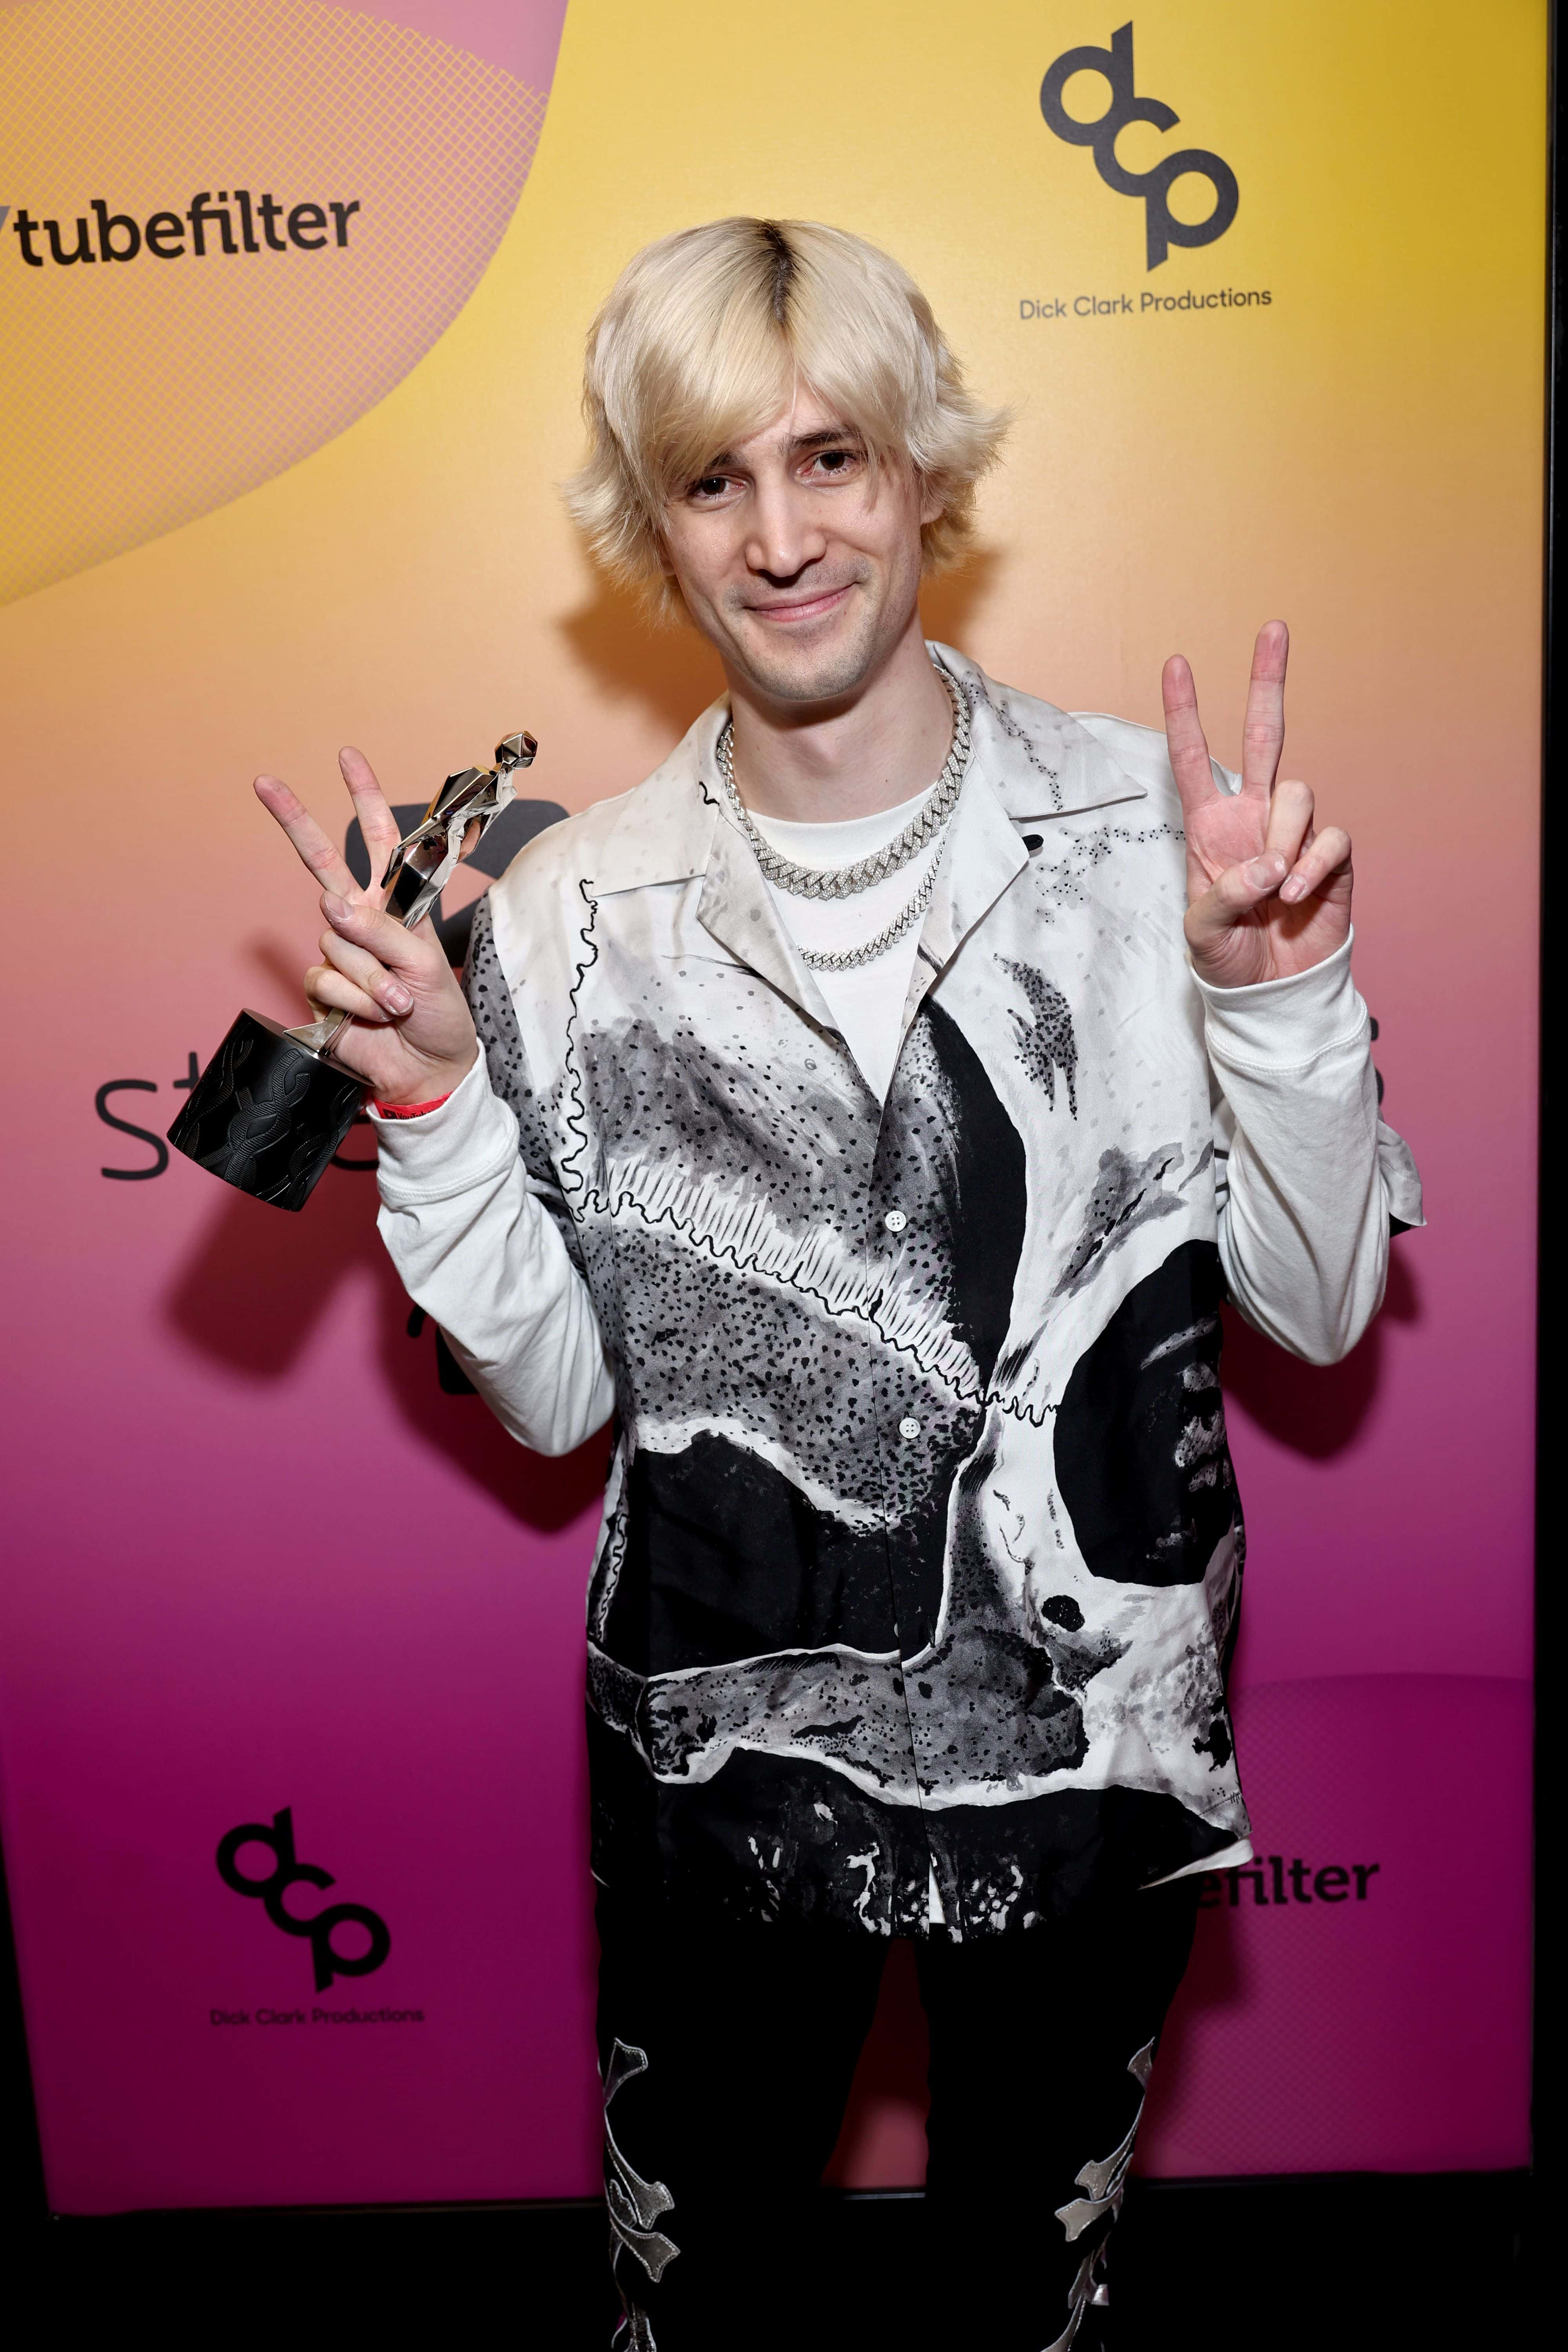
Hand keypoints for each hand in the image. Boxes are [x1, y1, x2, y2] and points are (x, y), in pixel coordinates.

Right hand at [253, 747, 478, 1105]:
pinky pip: (326, 980)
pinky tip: (373, 1017)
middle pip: (320, 863)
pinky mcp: (321, 988)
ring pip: (337, 943)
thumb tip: (333, 904)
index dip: (364, 799)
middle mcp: (360, 921)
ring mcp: (338, 953)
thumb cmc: (439, 1014)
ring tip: (399, 1003)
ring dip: (374, 979)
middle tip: (265, 782)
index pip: (378, 843)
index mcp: (394, 904)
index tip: (347, 757)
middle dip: (294, 820)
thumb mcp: (426, 965)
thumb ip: (383, 932)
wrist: (427, 1068)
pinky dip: (356, 1001)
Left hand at [1162, 621, 1351, 988]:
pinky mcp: (1330, 857)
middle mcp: (1253, 818)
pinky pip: (1329, 836)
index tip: (1176, 664)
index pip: (1194, 759)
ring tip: (1275, 887)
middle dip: (1266, 681)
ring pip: (1298, 790)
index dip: (1185, 713)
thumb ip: (1223, 896)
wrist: (1271, 992)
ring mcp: (1293, 833)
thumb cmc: (1228, 958)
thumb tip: (1266, 864)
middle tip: (1272, 628)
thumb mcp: (1202, 933)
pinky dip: (1313, 864)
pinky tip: (1296, 895)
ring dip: (1285, 836)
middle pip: (1264, 735)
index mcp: (1210, 827)